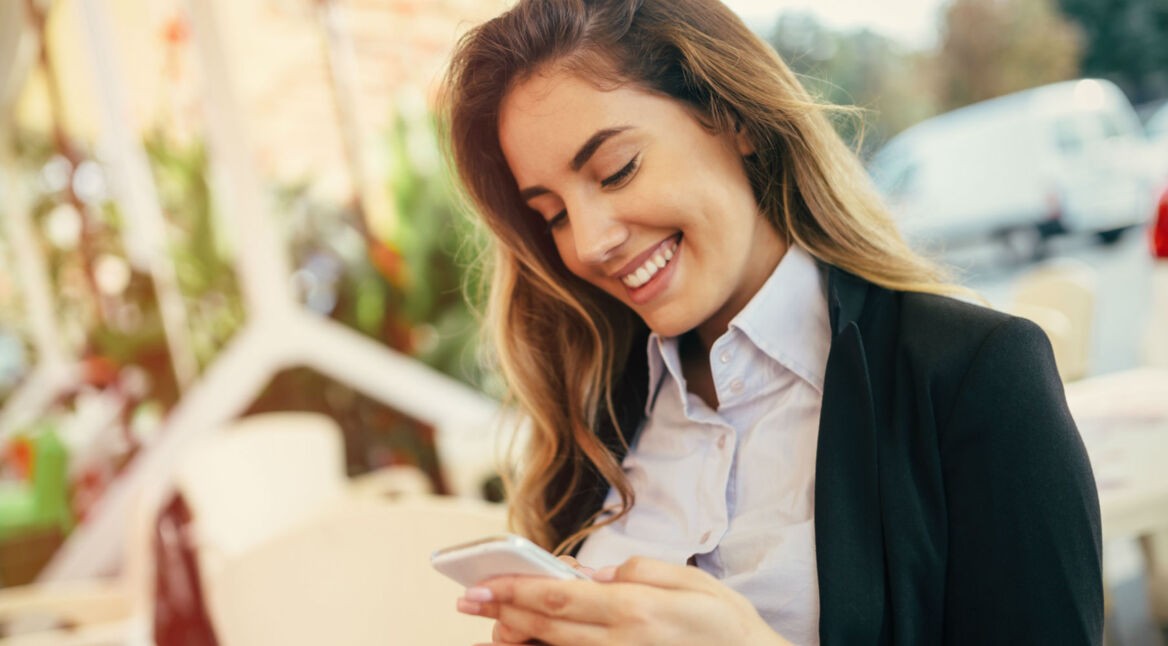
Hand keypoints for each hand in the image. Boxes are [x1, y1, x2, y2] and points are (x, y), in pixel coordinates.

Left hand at [455, 556, 790, 645]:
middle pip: (549, 627)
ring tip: (492, 624)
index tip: (485, 583)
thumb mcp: (693, 579)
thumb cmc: (729, 624)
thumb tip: (592, 575)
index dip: (516, 590)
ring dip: (521, 637)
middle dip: (505, 611)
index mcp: (637, 610)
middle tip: (469, 601)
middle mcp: (624, 643)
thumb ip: (639, 571)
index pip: (560, 598)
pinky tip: (533, 643)